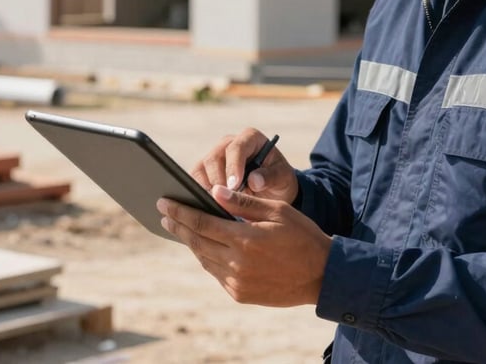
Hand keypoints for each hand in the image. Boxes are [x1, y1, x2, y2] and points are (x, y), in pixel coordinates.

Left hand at [157, 186, 331, 305]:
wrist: (321, 275)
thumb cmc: (302, 235)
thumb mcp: (276, 211)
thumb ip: (243, 203)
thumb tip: (214, 192)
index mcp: (244, 239)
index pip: (202, 222)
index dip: (181, 211)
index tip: (165, 202)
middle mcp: (236, 263)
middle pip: (197, 241)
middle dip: (178, 225)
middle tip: (163, 213)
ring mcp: (237, 282)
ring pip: (204, 258)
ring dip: (190, 241)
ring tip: (179, 227)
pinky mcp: (240, 294)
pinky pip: (215, 273)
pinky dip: (206, 257)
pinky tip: (202, 246)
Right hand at [191, 128, 297, 203]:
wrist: (272, 188)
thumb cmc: (278, 178)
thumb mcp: (282, 177)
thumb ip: (270, 176)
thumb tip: (254, 181)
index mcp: (250, 138)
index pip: (237, 147)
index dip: (234, 166)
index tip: (234, 185)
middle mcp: (229, 144)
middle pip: (214, 158)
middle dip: (218, 181)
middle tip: (222, 200)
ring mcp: (215, 157)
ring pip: (201, 169)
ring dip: (206, 189)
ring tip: (214, 207)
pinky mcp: (205, 171)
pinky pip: (195, 180)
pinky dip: (198, 193)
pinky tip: (206, 208)